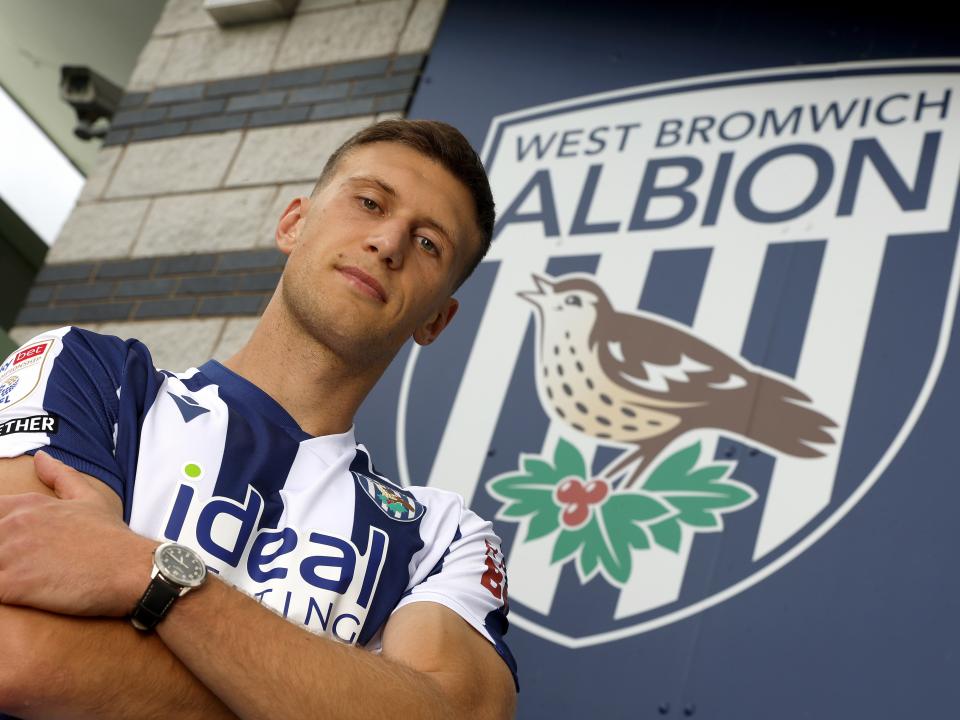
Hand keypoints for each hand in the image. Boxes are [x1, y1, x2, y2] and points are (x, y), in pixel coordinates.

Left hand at [0, 452, 156, 616]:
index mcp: (28, 505)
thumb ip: (60, 476)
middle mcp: (16, 524)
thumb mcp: (89, 500)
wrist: (132, 570)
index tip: (11, 543)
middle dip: (0, 552)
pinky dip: (0, 592)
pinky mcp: (14, 585)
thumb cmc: (112, 539)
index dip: (0, 530)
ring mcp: (12, 553)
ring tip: (18, 578)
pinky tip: (15, 595)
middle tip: (17, 563)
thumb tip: (40, 457)